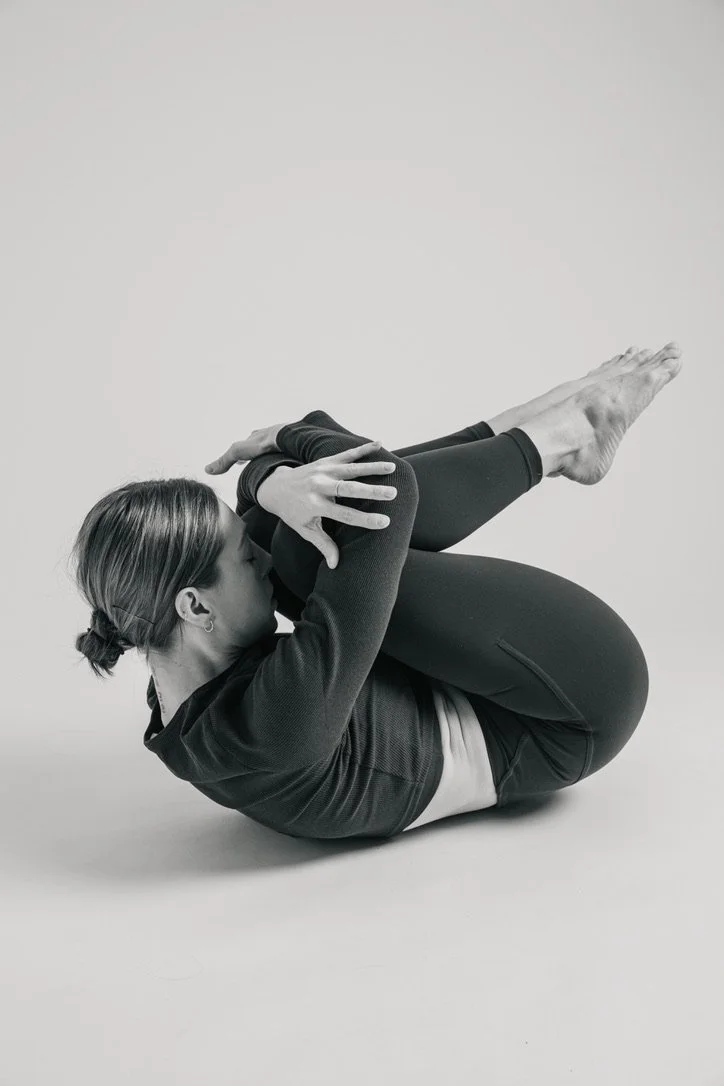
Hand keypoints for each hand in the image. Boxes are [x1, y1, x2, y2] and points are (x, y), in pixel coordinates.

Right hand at [204, 423, 287, 473]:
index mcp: (255, 437)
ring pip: (275, 449)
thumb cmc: (261, 443)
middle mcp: (268, 436)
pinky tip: (286, 465)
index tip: (240, 461)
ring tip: (271, 466)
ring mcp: (282, 441)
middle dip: (257, 453)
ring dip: (271, 456)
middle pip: (261, 446)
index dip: (242, 454)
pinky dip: (284, 459)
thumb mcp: (237, 452)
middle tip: (255, 461)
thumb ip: (224, 461)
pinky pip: (288, 454)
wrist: (285, 438)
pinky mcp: (293, 447)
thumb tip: (207, 470)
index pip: (246, 445)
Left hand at [256, 441, 397, 568]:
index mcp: (315, 506)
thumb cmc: (292, 512)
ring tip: (393, 467)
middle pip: (349, 489)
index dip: (365, 519)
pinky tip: (379, 444)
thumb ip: (322, 545)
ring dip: (372, 466)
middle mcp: (318, 487)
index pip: (344, 515)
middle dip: (372, 490)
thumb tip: (335, 565)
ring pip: (350, 468)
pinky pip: (346, 454)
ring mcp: (322, 471)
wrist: (274, 488)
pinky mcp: (324, 461)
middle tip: (393, 493)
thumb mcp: (304, 530)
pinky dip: (362, 449)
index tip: (385, 522)